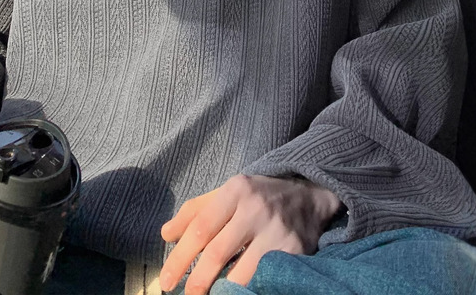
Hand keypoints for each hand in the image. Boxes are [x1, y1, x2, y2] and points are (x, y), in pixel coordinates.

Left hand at [159, 174, 341, 294]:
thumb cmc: (258, 197)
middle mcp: (255, 208)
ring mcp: (276, 231)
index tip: (165, 280)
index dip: (180, 258)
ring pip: (240, 273)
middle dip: (196, 281)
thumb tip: (166, 235)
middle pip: (217, 253)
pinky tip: (236, 294)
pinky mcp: (294, 251)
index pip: (200, 227)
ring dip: (221, 292)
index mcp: (235, 190)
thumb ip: (195, 211)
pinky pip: (263, 279)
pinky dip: (246, 290)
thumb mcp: (227, 193)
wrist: (309, 196)